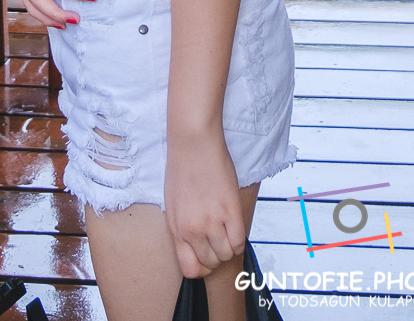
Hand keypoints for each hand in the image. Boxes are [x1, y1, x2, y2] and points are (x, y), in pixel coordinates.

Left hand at [163, 132, 244, 277]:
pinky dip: (239, 239)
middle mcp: (193, 230)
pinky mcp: (230, 210)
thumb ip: (183, 227)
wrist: (193, 144)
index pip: (190, 269)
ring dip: (229, 247)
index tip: (206, 257)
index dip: (202, 267)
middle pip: (211, 263)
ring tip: (227, 231)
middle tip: (219, 240)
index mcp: (177, 230)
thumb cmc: (182, 170)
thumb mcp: (173, 205)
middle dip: (217, 256)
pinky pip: (239, 241)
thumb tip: (195, 243)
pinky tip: (235, 226)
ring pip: (226, 255)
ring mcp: (212, 221)